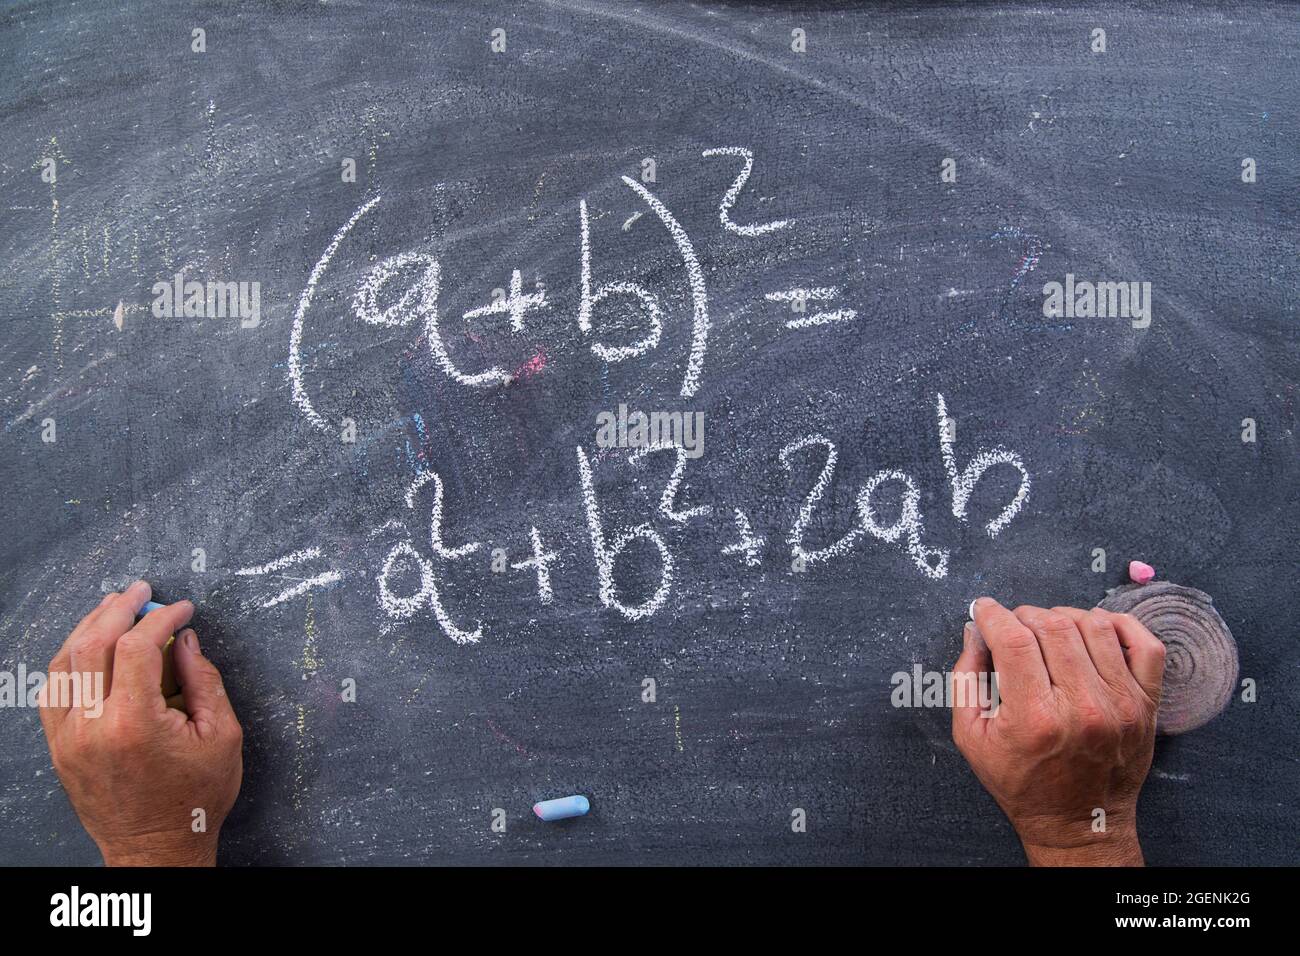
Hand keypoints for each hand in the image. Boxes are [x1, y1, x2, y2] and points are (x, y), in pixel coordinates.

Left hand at [38, 580, 243, 865]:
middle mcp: (92, 727)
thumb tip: (186, 640)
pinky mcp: (59, 747)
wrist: (156, 848)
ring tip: (112, 606)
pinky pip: (52, 690)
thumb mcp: (223, 736)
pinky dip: (69, 660)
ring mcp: (68, 738)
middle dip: (118, 608)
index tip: (182, 608)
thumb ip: (205, 682)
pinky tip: (88, 645)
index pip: (137, 647)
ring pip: (64, 663)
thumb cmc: (196, 798)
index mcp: (135, 724)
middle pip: (92, 645)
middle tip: (141, 589)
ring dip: (88, 626)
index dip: (161, 618)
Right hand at [951, 598, 1164, 865]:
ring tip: (1048, 630)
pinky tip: (1094, 629)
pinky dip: (1119, 624)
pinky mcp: (1146, 703)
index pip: (1015, 640)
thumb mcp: (972, 738)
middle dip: (1023, 615)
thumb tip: (975, 630)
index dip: (994, 615)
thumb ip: (966, 679)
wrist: (1080, 823)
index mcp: (1035, 719)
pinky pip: (1144, 643)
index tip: (984, 610)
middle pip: (1053, 626)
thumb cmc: (1022, 782)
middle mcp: (1083, 707)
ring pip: (1094, 625)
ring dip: (1063, 616)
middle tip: (1012, 626)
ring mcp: (1121, 703)